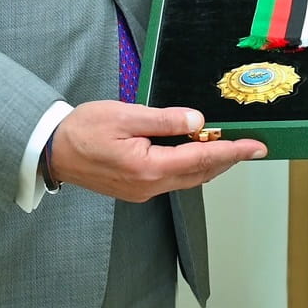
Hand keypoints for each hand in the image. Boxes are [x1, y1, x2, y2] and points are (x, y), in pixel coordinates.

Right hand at [44, 101, 265, 202]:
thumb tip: (197, 121)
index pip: (201, 159)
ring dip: (211, 164)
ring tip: (232, 148)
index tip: (256, 147)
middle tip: (253, 146)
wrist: (52, 150)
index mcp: (148, 168)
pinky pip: (173, 179)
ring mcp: (142, 191)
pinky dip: (192, 167)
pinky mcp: (136, 189)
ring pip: (188, 179)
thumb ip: (164, 119)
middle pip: (200, 173)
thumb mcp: (125, 115)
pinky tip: (197, 153)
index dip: (233, 152)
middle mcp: (149, 186)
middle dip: (229, 159)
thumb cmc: (82, 129)